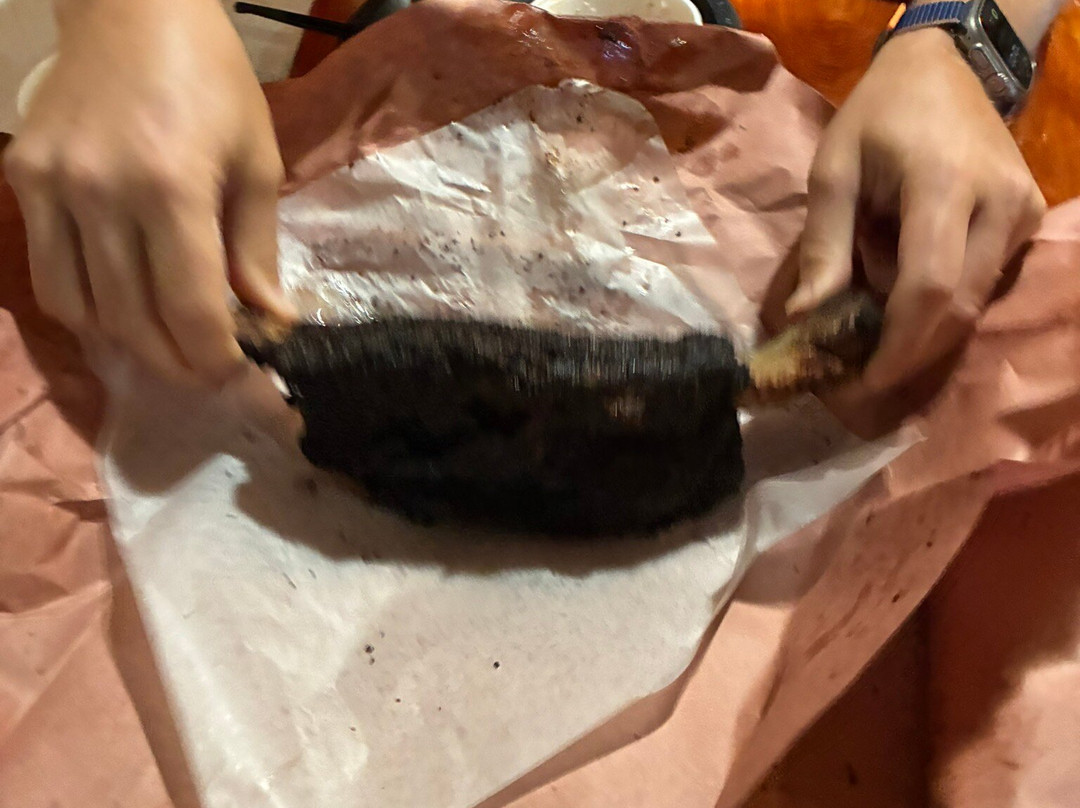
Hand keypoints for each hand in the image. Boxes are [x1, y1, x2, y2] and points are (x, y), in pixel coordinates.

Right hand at [4, 0, 293, 384]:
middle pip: (134, 320)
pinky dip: (85, 309)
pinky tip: (119, 310)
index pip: (190, 309)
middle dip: (177, 363)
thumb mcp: (256, 162)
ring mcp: (53, 187)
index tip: (237, 372)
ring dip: (130, 345)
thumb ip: (256, 249)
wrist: (133, 8)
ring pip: (83, 310)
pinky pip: (49, 274)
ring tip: (167, 347)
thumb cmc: (213, 82)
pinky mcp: (22, 178)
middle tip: (206, 372)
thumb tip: (270, 321)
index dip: (214, 357)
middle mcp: (102, 194)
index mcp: (172, 188)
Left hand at [788, 28, 1045, 390]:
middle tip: (857, 378)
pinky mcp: (1028, 220)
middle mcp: (999, 204)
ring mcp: (1022, 213)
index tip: (859, 381)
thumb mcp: (833, 172)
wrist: (941, 68)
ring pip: (974, 305)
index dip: (896, 347)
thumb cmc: (876, 117)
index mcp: (944, 185)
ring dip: (922, 336)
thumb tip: (807, 320)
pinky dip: (942, 308)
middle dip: (906, 354)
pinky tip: (902, 312)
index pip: (928, 288)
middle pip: (957, 309)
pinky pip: (984, 284)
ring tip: (871, 348)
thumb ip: (823, 247)